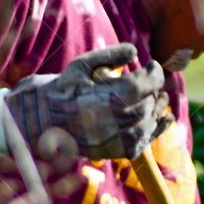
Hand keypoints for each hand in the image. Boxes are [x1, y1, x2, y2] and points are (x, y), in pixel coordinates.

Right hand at [5, 43, 172, 159]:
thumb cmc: (60, 90)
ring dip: (157, 109)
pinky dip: (155, 131)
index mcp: (102, 99)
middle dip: (154, 91)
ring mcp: (112, 140)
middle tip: (154, 81)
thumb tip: (135, 51)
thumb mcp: (80, 65)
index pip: (141, 85)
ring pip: (147, 123)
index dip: (153, 74)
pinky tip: (164, 119)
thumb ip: (109, 56)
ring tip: (159, 98)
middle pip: (146, 104)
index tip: (154, 66)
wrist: (40, 122)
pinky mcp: (113, 152)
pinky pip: (141, 143)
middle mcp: (109, 122)